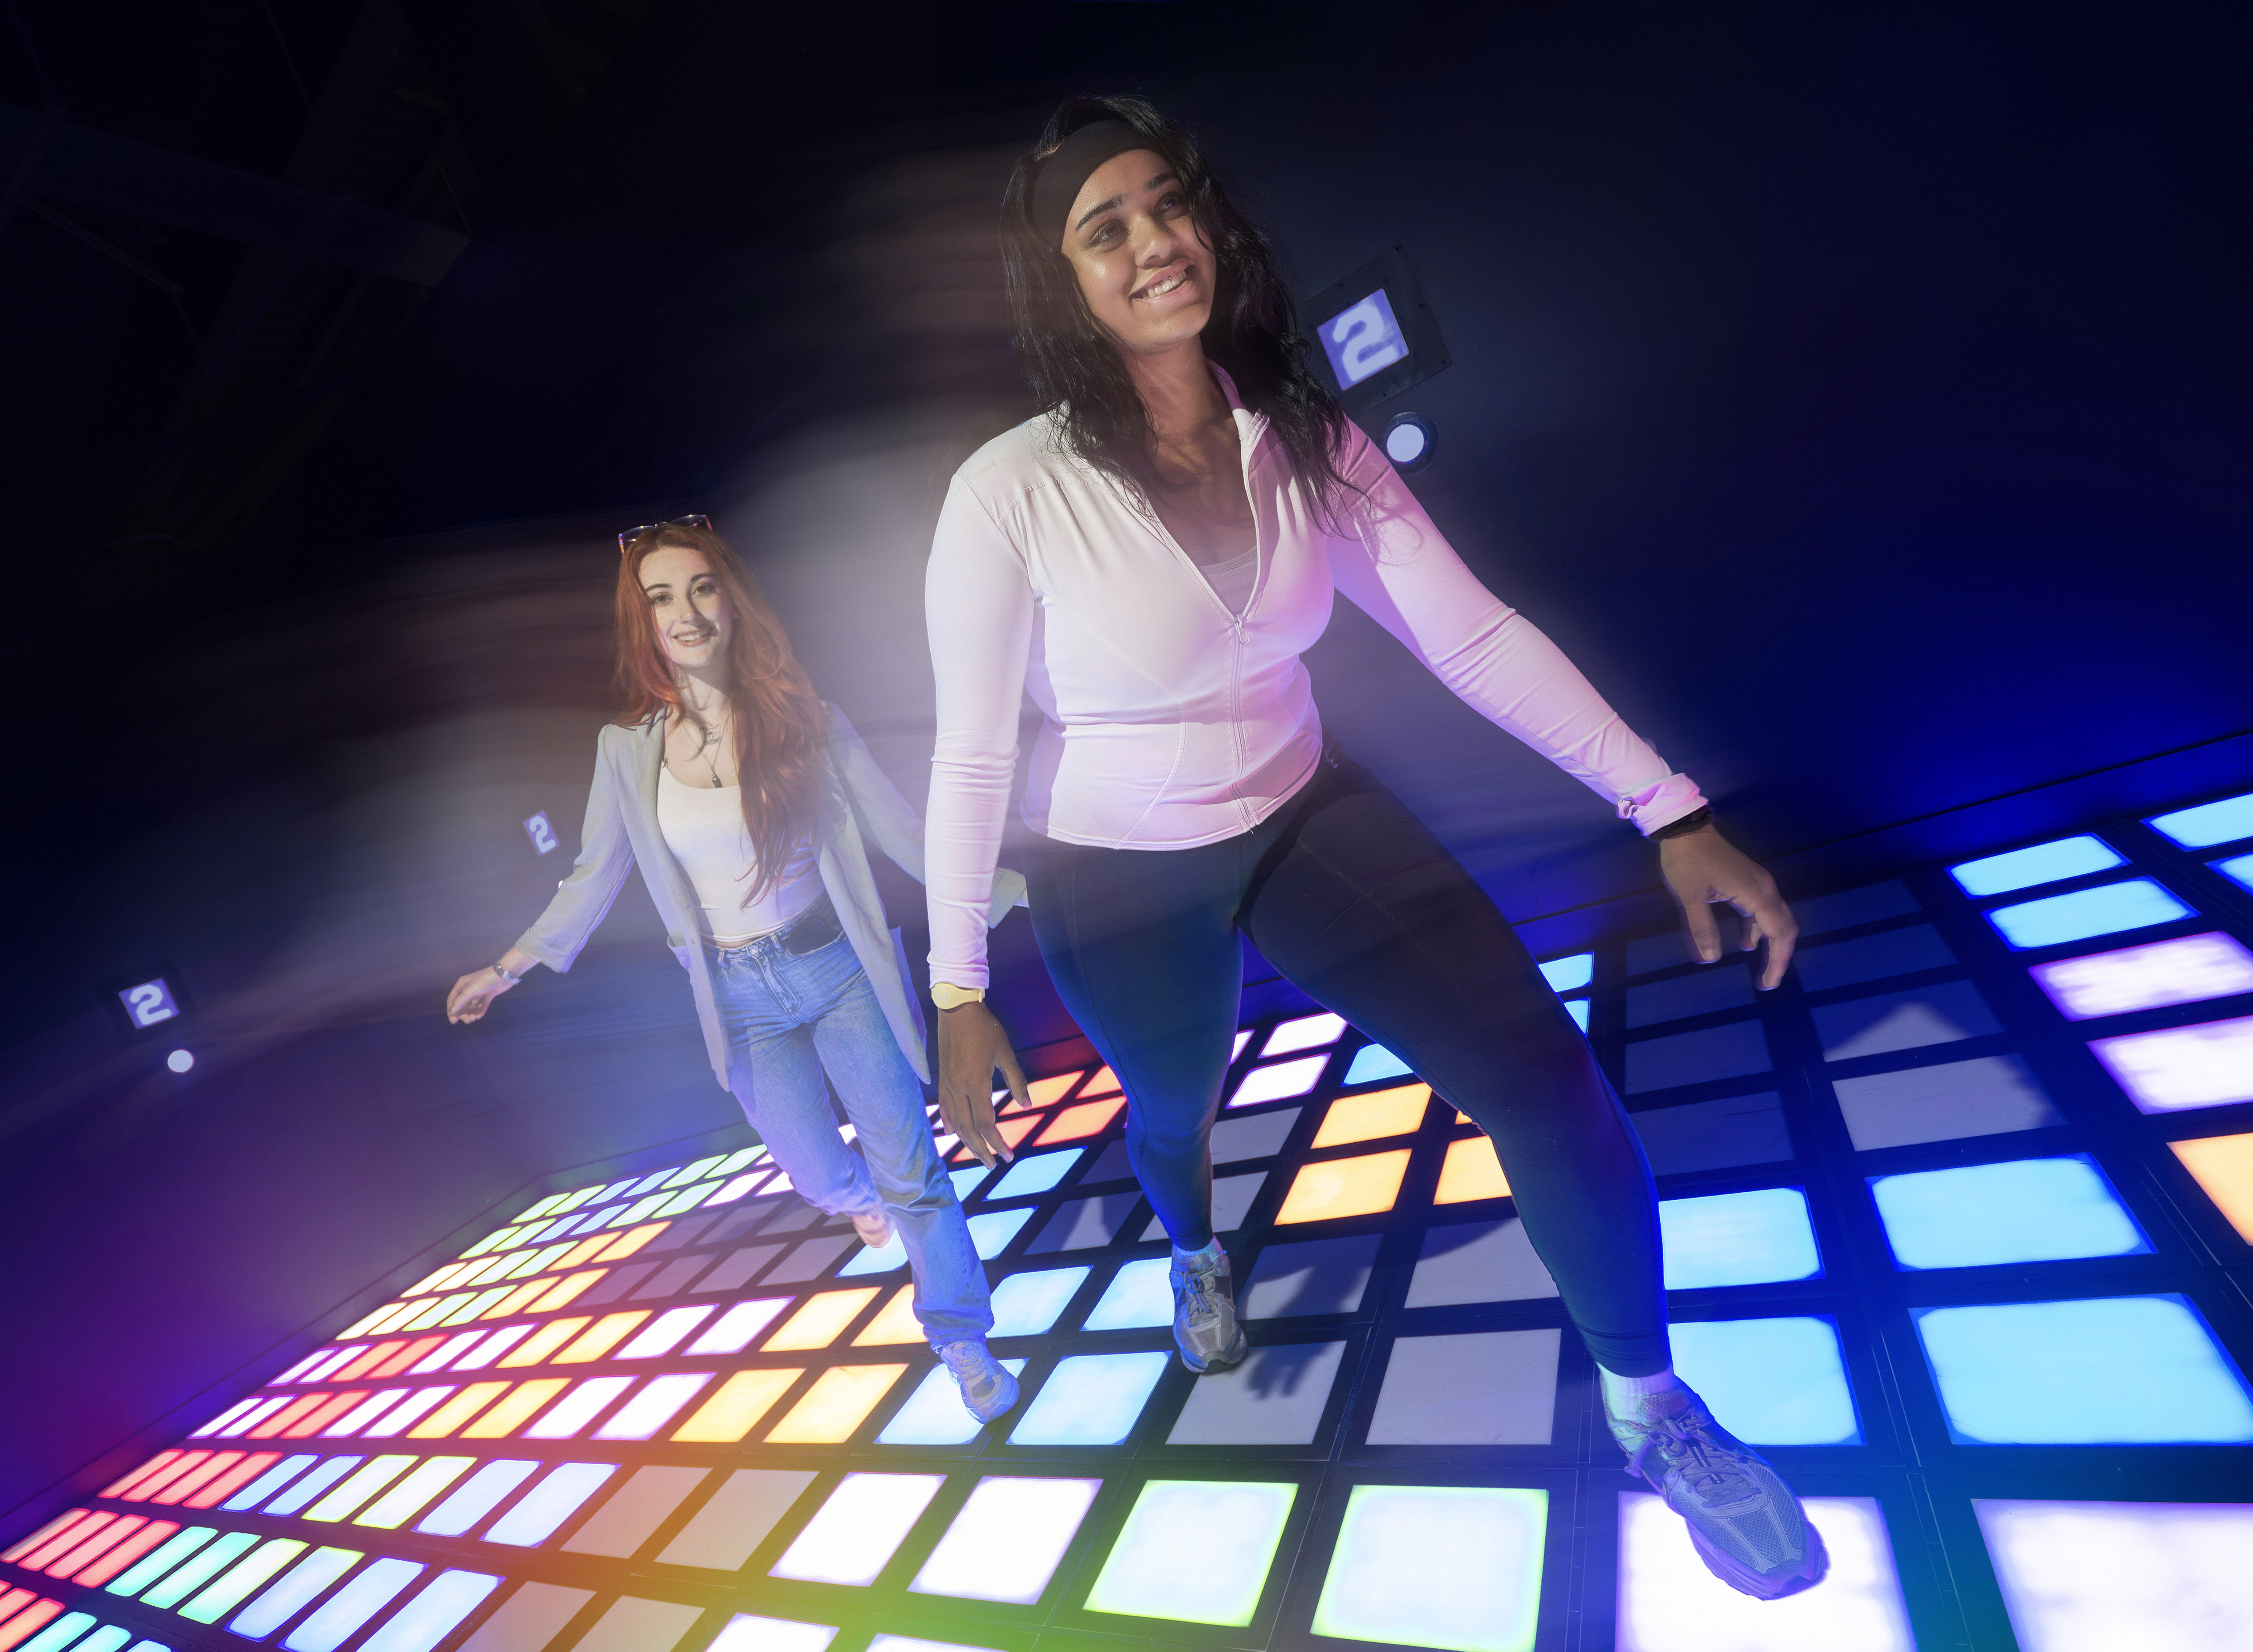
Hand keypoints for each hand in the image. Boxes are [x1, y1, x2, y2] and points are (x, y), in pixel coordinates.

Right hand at [446, 966, 517, 1023]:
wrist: (503, 975)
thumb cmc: (484, 980)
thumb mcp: (469, 991)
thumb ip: (459, 1002)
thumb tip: (450, 1013)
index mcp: (461, 984)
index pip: (452, 999)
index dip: (452, 1010)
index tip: (453, 1021)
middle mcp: (469, 988)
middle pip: (462, 1004)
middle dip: (464, 1013)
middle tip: (468, 1021)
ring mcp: (479, 991)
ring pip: (472, 1005)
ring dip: (472, 1013)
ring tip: (474, 1019)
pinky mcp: (488, 994)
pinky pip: (482, 1005)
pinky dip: (480, 1011)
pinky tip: (479, 1016)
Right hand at [935, 999, 1030, 1166]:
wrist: (956, 1009)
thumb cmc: (985, 1028)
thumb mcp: (1005, 1053)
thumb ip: (1016, 1081)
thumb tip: (1027, 1105)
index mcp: (975, 1083)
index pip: (985, 1124)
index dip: (996, 1142)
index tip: (1008, 1155)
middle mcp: (957, 1088)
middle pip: (968, 1130)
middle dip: (982, 1150)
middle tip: (994, 1164)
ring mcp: (947, 1085)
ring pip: (955, 1122)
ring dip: (967, 1142)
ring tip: (979, 1155)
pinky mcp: (942, 1079)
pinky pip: (944, 1109)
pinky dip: (950, 1124)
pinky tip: (953, 1134)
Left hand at [1658, 822, 1797, 989]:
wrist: (1685, 828)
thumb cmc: (1686, 860)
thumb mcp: (1689, 897)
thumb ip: (1701, 928)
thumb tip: (1710, 960)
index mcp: (1757, 893)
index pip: (1779, 934)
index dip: (1776, 962)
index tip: (1767, 984)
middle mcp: (1765, 888)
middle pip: (1785, 928)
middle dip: (1778, 957)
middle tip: (1766, 983)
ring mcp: (1758, 884)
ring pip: (1775, 919)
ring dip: (1770, 944)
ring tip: (1759, 970)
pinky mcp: (1748, 882)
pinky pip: (1761, 910)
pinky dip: (1758, 929)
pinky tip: (1746, 943)